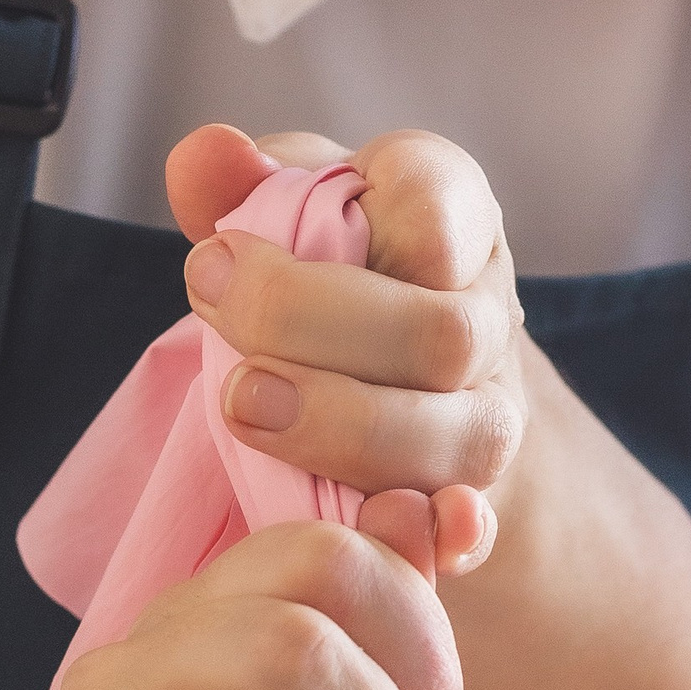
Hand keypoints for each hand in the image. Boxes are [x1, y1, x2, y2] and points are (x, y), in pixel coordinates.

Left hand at [166, 122, 525, 576]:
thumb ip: (242, 184)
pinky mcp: (469, 499)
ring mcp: (485, 415)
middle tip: (208, 308)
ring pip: (456, 435)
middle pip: (438, 332)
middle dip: (313, 325)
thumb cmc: (325, 277)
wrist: (386, 377)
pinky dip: (440, 535)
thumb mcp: (284, 213)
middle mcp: (485, 315)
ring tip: (242, 406)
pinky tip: (386, 531)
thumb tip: (205, 154)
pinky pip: (472, 527)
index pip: (440, 205)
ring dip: (344, 426)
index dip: (354, 223)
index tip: (222, 245)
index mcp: (449, 217)